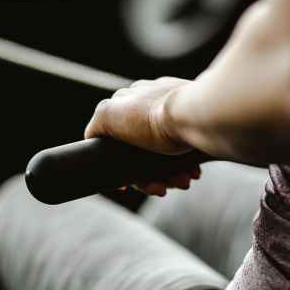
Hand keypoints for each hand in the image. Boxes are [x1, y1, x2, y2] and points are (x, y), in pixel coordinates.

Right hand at [84, 78, 199, 195]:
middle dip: (149, 175)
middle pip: (141, 151)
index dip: (119, 165)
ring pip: (164, 155)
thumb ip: (96, 125)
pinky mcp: (194, 123)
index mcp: (129, 100)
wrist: (196, 116)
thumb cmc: (153, 117)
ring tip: (181, 182)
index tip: (127, 185)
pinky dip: (185, 165)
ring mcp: (174, 113)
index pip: (116, 139)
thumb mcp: (108, 115)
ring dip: (169, 175)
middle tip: (160, 188)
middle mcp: (151, 104)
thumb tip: (93, 138)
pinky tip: (191, 172)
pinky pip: (185, 150)